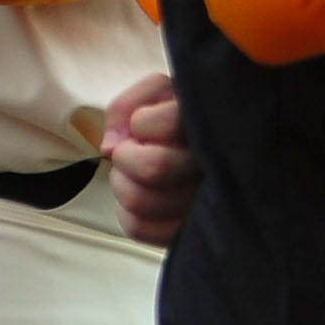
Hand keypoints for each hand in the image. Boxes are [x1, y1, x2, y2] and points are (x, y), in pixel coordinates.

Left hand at [100, 69, 197, 249]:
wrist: (209, 146)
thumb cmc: (177, 116)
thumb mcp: (158, 92)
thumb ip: (126, 106)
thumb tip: (109, 148)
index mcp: (210, 126)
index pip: (170, 124)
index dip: (142, 122)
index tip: (144, 122)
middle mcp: (216, 167)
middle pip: (153, 168)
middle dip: (125, 156)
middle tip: (130, 151)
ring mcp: (205, 206)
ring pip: (140, 200)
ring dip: (122, 183)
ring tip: (133, 175)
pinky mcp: (187, 232)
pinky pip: (137, 228)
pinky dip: (126, 212)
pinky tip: (140, 198)